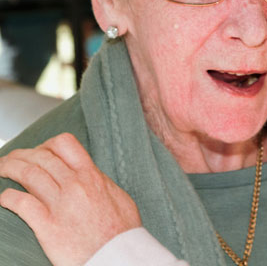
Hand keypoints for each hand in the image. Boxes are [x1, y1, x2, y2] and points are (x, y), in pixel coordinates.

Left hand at [0, 133, 141, 265]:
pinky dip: (7, 197)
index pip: (64, 144)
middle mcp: (76, 185)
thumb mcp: (118, 197)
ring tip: (1, 170)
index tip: (39, 152)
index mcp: (92, 176)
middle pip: (41, 157)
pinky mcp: (48, 226)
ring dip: (9, 168)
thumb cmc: (121, 231)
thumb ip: (100, 183)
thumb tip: (91, 175)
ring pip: (28, 174)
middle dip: (21, 155)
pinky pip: (21, 203)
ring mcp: (61, 204)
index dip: (46, 145)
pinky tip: (3, 198)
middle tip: (11, 160)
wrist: (119, 255)